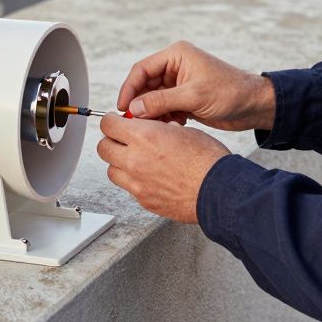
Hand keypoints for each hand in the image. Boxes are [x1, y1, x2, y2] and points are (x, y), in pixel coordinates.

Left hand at [97, 115, 229, 222]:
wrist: (218, 190)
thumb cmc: (207, 160)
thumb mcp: (182, 130)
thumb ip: (157, 128)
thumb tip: (148, 126)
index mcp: (144, 137)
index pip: (108, 124)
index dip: (112, 121)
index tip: (118, 121)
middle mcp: (135, 160)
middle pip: (103, 147)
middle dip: (112, 141)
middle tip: (124, 139)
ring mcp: (137, 183)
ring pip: (111, 170)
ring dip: (119, 163)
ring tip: (137, 159)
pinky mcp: (144, 200)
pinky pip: (128, 188)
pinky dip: (133, 181)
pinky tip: (149, 176)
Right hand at [117, 40, 275, 131]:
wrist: (255, 106)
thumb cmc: (231, 92)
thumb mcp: (194, 96)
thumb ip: (161, 101)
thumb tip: (134, 109)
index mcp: (176, 55)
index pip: (142, 70)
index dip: (129, 88)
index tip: (122, 108)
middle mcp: (175, 67)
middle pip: (145, 85)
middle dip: (141, 104)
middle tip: (136, 122)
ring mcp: (180, 83)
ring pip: (154, 99)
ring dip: (154, 113)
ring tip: (160, 125)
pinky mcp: (185, 98)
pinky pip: (165, 108)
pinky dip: (165, 118)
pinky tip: (175, 125)